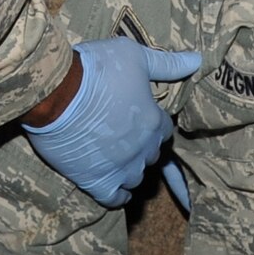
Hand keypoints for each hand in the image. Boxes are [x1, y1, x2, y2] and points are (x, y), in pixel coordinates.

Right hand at [23, 37, 201, 207]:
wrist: (56, 91)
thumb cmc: (96, 69)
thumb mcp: (135, 56)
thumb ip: (167, 64)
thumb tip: (197, 60)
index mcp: (153, 121)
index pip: (163, 130)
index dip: (152, 123)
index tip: (138, 117)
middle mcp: (142, 149)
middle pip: (151, 154)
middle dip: (141, 145)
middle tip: (123, 134)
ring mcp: (121, 168)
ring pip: (136, 177)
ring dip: (130, 168)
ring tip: (116, 158)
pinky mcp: (96, 181)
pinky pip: (114, 198)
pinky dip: (116, 195)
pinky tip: (113, 187)